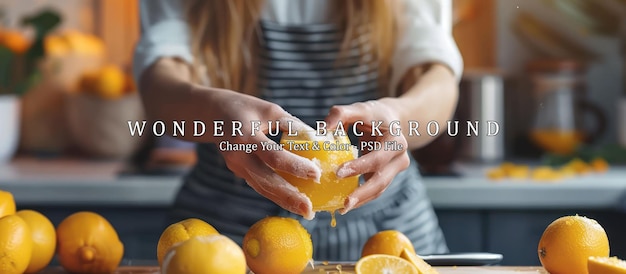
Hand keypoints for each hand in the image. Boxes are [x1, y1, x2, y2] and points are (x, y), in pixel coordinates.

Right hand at [209, 88, 320, 219]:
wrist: (210, 114)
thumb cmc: (245, 108)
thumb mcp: (270, 110)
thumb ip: (293, 125)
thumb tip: (319, 140)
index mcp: (246, 136)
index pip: (273, 156)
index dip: (295, 166)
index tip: (316, 174)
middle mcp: (239, 155)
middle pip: (266, 180)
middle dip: (289, 197)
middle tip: (309, 210)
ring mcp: (236, 166)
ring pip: (262, 188)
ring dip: (284, 201)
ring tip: (305, 212)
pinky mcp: (238, 171)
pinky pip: (259, 185)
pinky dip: (276, 194)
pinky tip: (293, 202)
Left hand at [324, 98, 410, 214]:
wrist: (392, 121)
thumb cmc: (372, 115)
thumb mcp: (359, 109)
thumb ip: (341, 114)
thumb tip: (322, 130)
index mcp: (396, 141)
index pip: (378, 157)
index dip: (360, 166)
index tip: (338, 173)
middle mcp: (400, 158)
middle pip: (382, 180)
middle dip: (362, 193)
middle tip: (344, 203)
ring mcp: (395, 170)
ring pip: (379, 189)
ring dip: (361, 200)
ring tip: (342, 209)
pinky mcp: (387, 177)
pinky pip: (375, 190)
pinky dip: (361, 198)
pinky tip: (344, 204)